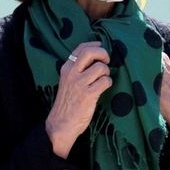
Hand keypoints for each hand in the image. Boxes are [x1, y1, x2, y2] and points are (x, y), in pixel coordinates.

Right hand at [45, 42, 110, 156]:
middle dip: (103, 54)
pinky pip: (105, 81)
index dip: (95, 45)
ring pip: (101, 68)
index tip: (101, 47)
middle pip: (91, 53)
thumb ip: (77, 69)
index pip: (81, 48)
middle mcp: (72, 73)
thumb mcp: (67, 81)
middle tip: (107, 61)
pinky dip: (108, 83)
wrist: (61, 123)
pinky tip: (103, 89)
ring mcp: (80, 84)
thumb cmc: (67, 103)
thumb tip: (95, 58)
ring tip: (102, 80)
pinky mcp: (88, 95)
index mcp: (66, 68)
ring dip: (106, 73)